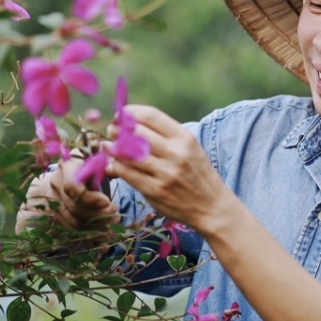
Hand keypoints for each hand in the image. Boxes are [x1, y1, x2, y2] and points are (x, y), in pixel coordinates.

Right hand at [16, 155, 117, 231]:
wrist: (68, 173)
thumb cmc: (89, 165)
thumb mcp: (97, 160)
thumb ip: (106, 165)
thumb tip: (115, 171)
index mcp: (67, 166)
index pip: (72, 186)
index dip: (90, 198)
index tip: (107, 202)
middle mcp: (55, 183)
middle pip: (74, 206)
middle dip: (98, 214)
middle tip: (116, 214)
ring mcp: (52, 201)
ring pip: (73, 221)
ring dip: (96, 226)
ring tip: (113, 223)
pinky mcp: (55, 214)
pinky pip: (72, 229)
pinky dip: (89, 234)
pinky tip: (104, 235)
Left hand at [105, 104, 230, 232]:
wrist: (212, 206)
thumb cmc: (197, 174)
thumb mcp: (189, 148)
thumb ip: (163, 136)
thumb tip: (128, 124)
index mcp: (184, 138)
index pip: (151, 116)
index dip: (130, 113)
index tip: (121, 115)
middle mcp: (175, 153)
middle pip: (136, 132)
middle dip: (118, 129)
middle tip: (112, 130)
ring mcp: (165, 173)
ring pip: (128, 153)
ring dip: (113, 148)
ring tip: (108, 146)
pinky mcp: (156, 191)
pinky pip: (128, 174)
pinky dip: (117, 167)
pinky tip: (114, 163)